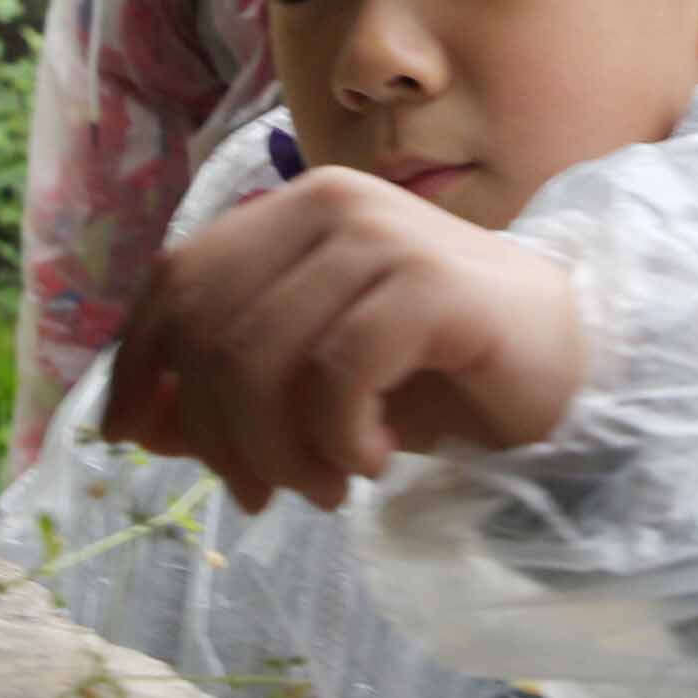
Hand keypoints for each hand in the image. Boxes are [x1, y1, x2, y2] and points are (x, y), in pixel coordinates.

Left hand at [107, 167, 583, 512]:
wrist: (570, 365)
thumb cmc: (434, 374)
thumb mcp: (308, 388)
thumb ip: (225, 392)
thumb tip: (135, 424)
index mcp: (290, 212)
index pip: (178, 278)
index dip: (138, 362)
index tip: (126, 440)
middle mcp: (329, 203)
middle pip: (211, 327)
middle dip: (218, 432)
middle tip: (261, 494)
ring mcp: (381, 235)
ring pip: (264, 355)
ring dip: (280, 449)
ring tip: (323, 489)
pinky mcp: (430, 282)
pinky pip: (337, 373)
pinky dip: (339, 437)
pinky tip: (371, 463)